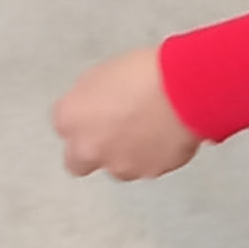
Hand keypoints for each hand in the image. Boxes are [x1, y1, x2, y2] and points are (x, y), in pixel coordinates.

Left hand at [53, 48, 201, 180]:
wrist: (184, 91)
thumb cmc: (147, 75)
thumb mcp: (102, 75)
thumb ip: (88, 100)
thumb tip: (94, 107)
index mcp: (69, 118)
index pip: (64, 127)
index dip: (83, 120)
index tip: (95, 114)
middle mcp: (88, 147)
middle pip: (79, 161)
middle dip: (94, 150)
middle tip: (114, 133)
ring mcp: (119, 164)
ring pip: (116, 167)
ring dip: (126, 154)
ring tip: (147, 129)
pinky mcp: (149, 173)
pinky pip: (148, 167)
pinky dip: (154, 156)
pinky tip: (164, 134)